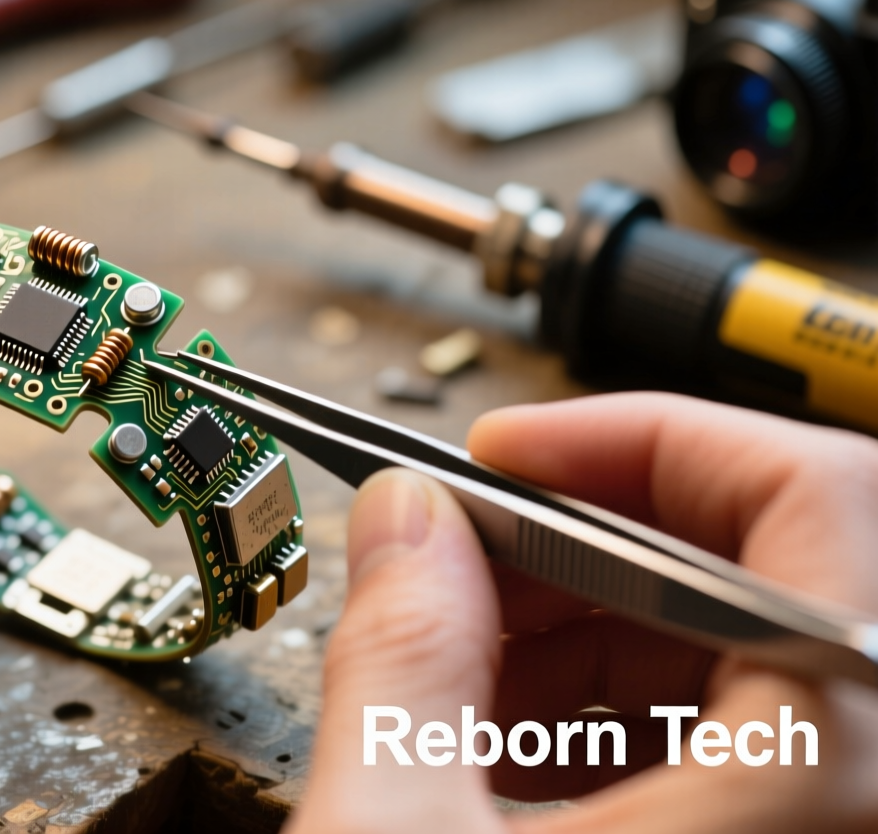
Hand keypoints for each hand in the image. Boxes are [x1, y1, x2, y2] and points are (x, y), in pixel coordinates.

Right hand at [287, 393, 877, 832]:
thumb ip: (399, 659)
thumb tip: (404, 521)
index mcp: (820, 776)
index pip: (812, 498)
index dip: (642, 437)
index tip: (508, 453)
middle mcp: (860, 797)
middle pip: (766, 565)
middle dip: (580, 545)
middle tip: (455, 564)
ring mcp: (824, 824)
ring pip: (746, 652)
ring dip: (590, 632)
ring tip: (462, 676)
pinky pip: (743, 739)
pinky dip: (621, 714)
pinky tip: (510, 745)